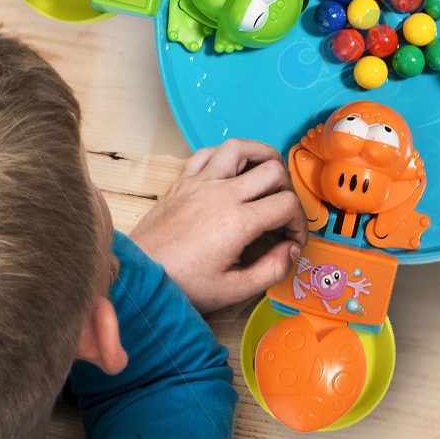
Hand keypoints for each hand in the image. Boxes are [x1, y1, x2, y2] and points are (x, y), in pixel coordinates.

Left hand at [129, 139, 306, 312]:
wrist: (140, 274)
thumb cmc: (180, 283)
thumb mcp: (233, 290)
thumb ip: (271, 270)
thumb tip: (291, 251)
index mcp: (237, 222)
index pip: (287, 205)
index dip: (299, 223)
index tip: (292, 240)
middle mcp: (221, 195)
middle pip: (273, 171)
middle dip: (289, 191)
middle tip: (282, 213)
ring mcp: (200, 184)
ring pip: (241, 147)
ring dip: (262, 157)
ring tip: (268, 177)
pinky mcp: (183, 182)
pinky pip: (208, 152)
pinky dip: (227, 155)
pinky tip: (232, 172)